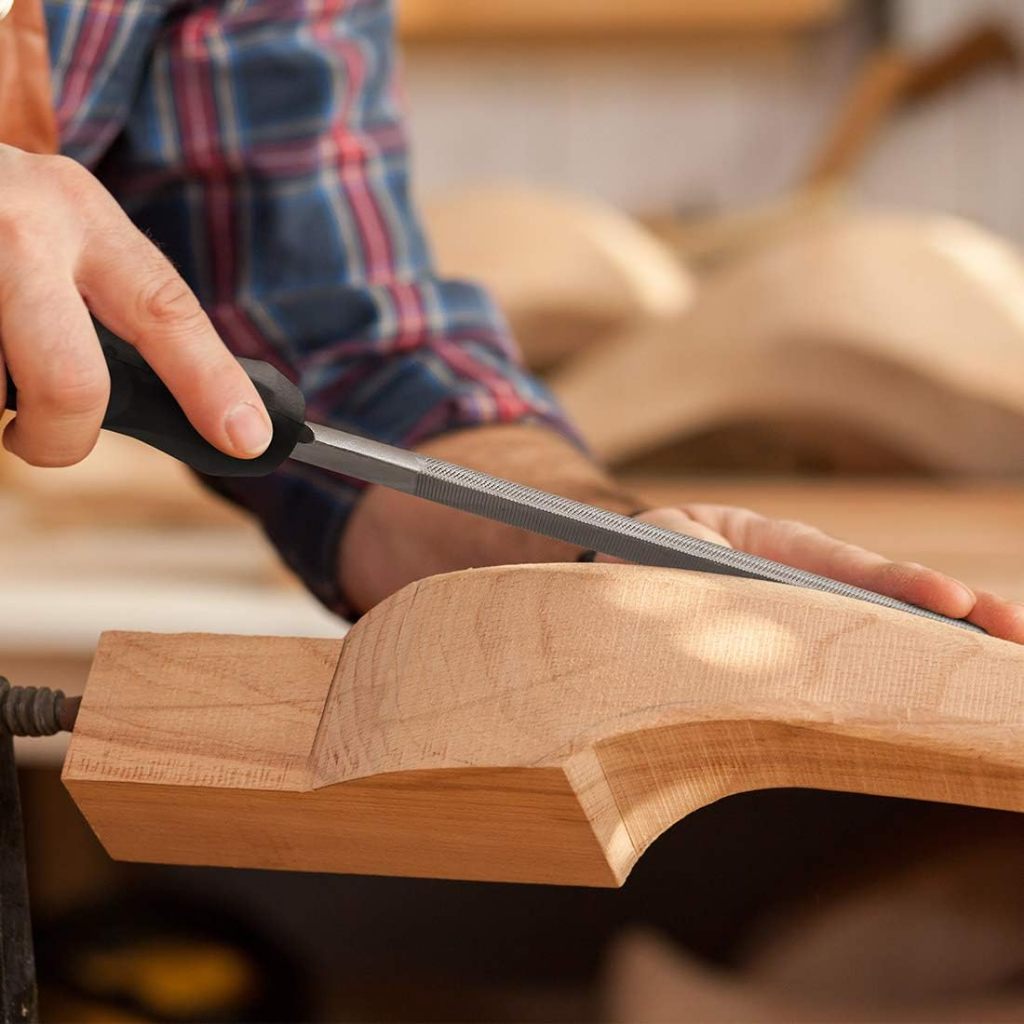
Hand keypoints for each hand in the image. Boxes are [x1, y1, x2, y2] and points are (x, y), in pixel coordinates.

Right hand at [0, 145, 270, 465]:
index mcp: (77, 210)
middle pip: (73, 384)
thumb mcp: (50, 230)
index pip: (167, 310)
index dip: (212, 383)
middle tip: (40, 439)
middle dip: (60, 438)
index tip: (245, 437)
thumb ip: (104, 296)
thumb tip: (181, 402)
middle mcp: (21, 225)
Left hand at [602, 504, 1023, 642]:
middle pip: (888, 593)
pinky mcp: (808, 632)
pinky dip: (907, 661)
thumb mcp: (661, 546)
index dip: (896, 586)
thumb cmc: (651, 551)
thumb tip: (727, 581)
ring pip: (886, 621)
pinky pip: (859, 647)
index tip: (948, 603)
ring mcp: (816, 601)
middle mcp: (810, 571)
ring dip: (948, 641)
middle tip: (1015, 635)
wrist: (640, 554)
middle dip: (955, 611)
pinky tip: (947, 686)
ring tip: (1007, 660)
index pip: (845, 566)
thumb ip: (690, 560)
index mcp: (777, 545)